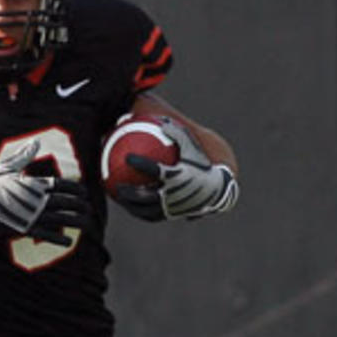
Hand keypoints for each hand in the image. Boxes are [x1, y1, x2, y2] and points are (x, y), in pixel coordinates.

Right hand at [0, 143, 87, 245]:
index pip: (62, 186)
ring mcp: (31, 214)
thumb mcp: (8, 167)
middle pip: (65, 202)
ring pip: (60, 218)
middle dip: (79, 205)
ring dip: (75, 221)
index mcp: (34, 183)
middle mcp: (36, 199)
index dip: (75, 189)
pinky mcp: (24, 228)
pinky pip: (46, 235)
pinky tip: (69, 241)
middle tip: (89, 209)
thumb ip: (25, 156)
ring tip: (86, 223)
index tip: (84, 193)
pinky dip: (59, 238)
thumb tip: (35, 142)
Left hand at [115, 117, 238, 220]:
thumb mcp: (192, 147)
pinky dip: (139, 212)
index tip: (128, 157)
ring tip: (119, 197)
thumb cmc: (201, 164)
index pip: (156, 170)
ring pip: (147, 211)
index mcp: (179, 176)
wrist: (218, 189)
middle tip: (117, 185)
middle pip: (147, 197)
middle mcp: (175, 194)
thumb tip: (160, 121)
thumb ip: (176, 134)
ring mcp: (174, 208)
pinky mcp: (173, 215)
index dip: (141, 164)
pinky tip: (129, 205)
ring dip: (131, 206)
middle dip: (129, 193)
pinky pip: (152, 216)